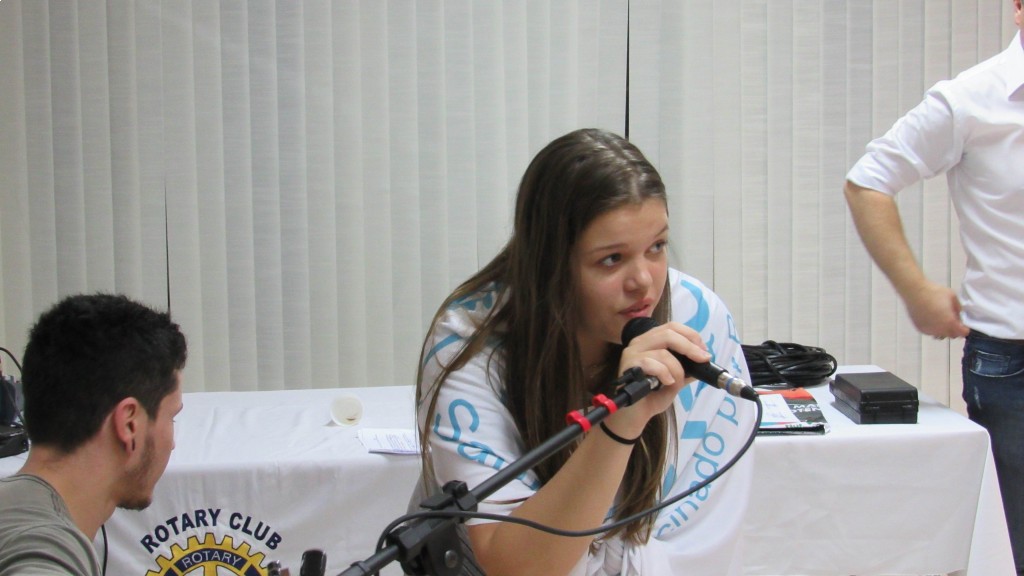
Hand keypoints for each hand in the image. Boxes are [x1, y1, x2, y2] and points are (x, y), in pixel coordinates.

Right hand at [603, 322, 707, 437]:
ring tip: (676, 382)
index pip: (672, 327)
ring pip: (663, 352)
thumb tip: (704, 360)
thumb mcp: (676, 379)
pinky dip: (665, 374)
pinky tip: (667, 383)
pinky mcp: (628, 365)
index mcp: (651, 341)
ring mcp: (632, 353)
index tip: (704, 350)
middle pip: (669, 333)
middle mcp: (640, 342)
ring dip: (677, 369)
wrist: (636, 414)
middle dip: (690, 347)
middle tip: (703, 359)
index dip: (691, 335)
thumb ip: (687, 368)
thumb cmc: (653, 395)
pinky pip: (652, 364)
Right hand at [904, 281, 969, 338]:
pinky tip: (930, 318)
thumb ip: (958, 308)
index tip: (964, 324)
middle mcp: (940, 329)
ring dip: (943, 330)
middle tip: (952, 320)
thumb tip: (958, 315)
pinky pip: (930, 332)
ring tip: (940, 320)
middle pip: (952, 336)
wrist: (914, 292)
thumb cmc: (934, 292)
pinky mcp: (920, 329)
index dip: (965, 329)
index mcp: (950, 322)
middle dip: (955, 330)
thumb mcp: (952, 296)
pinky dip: (933, 328)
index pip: (963, 333)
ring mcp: (929, 330)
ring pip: (940, 335)